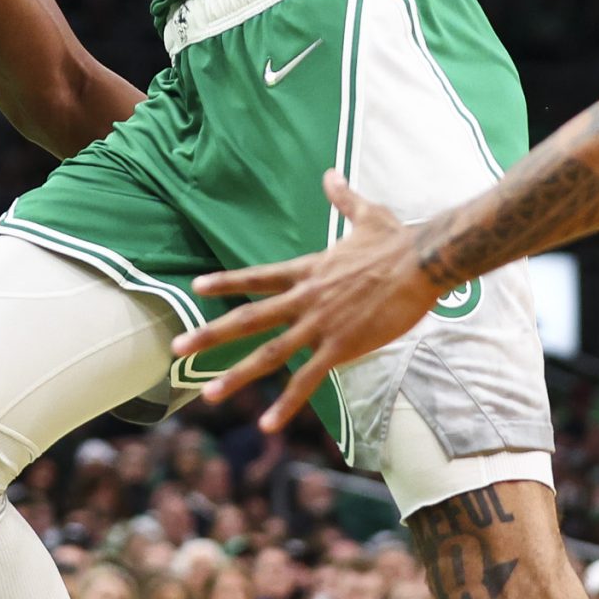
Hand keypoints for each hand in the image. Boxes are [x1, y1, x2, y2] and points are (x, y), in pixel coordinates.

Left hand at [173, 171, 451, 431]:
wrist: (422, 262)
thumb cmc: (397, 240)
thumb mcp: (366, 214)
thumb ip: (343, 197)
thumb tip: (331, 173)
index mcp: (308, 270)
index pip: (257, 277)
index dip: (226, 282)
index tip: (196, 286)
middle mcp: (304, 298)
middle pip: (248, 318)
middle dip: (210, 334)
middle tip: (176, 348)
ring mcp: (320, 324)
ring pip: (269, 354)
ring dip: (237, 375)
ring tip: (207, 393)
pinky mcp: (341, 347)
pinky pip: (308, 380)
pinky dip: (286, 404)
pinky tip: (267, 424)